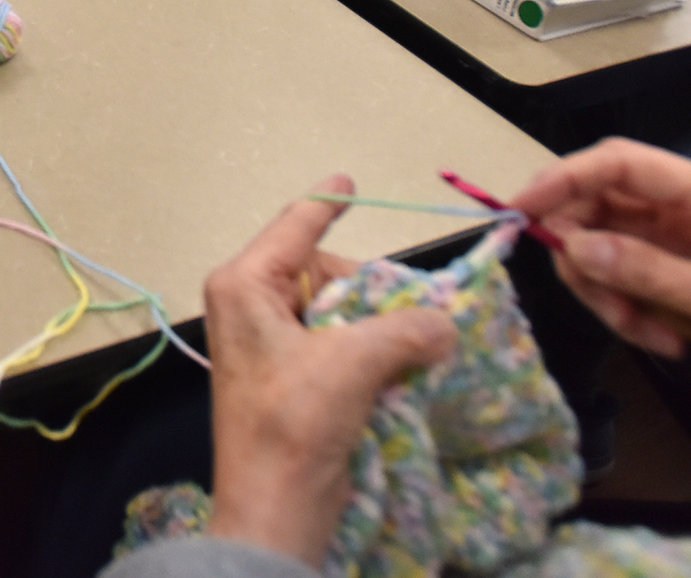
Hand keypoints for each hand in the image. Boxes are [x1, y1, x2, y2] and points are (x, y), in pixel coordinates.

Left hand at [204, 175, 457, 565]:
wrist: (274, 509)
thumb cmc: (293, 423)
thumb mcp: (352, 362)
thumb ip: (405, 328)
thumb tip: (445, 321)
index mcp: (245, 285)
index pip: (295, 227)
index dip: (325, 203)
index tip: (348, 181)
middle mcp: (251, 305)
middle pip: (326, 273)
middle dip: (374, 290)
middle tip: (415, 316)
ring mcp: (272, 345)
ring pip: (341, 312)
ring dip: (380, 328)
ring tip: (414, 350)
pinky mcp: (293, 381)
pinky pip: (342, 346)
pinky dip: (373, 353)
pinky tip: (403, 370)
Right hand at [512, 139, 690, 571]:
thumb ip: (652, 271)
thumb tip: (577, 245)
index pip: (626, 166)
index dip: (566, 178)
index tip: (523, 211)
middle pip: (609, 208)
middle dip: (588, 253)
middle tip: (596, 300)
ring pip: (614, 249)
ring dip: (610, 291)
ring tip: (642, 332)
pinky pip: (635, 284)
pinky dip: (633, 311)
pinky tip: (665, 341)